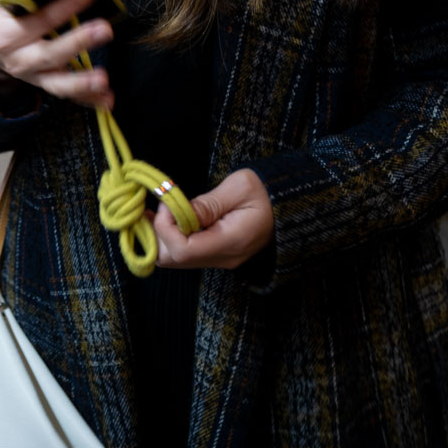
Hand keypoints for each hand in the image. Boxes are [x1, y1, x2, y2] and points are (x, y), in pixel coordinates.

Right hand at [0, 0, 114, 109]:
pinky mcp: (45, 85)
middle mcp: (18, 59)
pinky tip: (108, 100)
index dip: (69, 2)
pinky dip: (88, 100)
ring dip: (82, 84)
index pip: (42, 18)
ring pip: (57, 84)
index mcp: (6, 34)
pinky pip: (67, 96)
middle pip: (49, 54)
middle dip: (77, 42)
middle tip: (104, 29)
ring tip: (104, 80)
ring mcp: (33, 76)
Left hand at [152, 169, 273, 269]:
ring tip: (159, 209)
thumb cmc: (267, 192)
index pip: (183, 250)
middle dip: (157, 233)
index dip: (166, 227)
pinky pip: (185, 252)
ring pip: (175, 259)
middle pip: (173, 260)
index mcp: (230, 242)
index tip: (167, 202)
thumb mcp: (239, 187)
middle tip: (157, 206)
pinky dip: (171, 236)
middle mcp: (223, 258)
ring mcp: (220, 258)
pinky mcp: (217, 253)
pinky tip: (168, 216)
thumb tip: (177, 212)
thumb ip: (207, 203)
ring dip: (161, 235)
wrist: (290, 205)